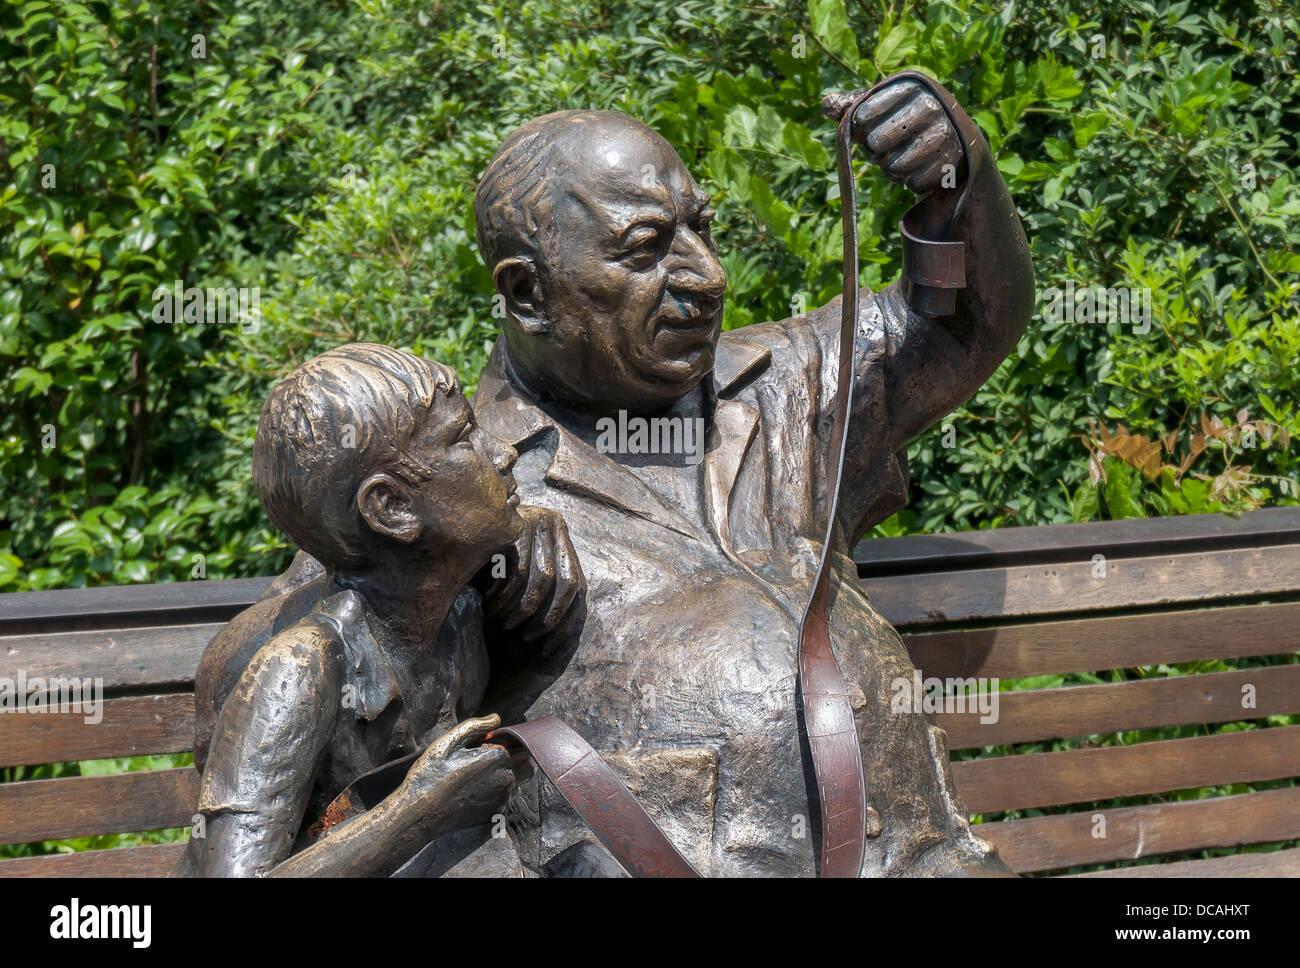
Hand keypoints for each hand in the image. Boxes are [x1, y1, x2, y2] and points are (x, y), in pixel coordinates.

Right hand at [398, 714, 515, 830]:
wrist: (420, 814)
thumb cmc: (431, 775)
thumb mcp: (448, 742)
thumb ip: (476, 726)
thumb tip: (497, 718)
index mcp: (496, 756)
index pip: (518, 741)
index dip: (505, 739)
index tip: (486, 743)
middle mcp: (505, 777)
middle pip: (524, 761)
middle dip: (512, 757)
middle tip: (483, 760)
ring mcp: (502, 797)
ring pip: (518, 779)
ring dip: (506, 774)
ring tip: (477, 776)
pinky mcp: (497, 812)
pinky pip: (506, 796)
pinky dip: (498, 791)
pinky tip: (475, 791)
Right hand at [483, 505, 584, 643]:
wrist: (457, 527)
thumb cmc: (492, 561)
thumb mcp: (523, 574)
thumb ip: (546, 591)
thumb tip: (571, 632)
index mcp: (563, 539)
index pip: (578, 587)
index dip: (568, 621)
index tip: (550, 648)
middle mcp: (555, 526)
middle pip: (568, 583)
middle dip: (548, 617)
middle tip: (527, 638)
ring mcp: (537, 521)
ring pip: (544, 578)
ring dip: (522, 607)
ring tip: (504, 623)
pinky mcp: (516, 525)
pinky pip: (519, 570)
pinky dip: (505, 593)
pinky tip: (490, 606)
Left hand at [849, 78, 963, 194]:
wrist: (953, 137)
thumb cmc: (905, 118)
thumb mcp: (881, 104)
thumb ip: (852, 104)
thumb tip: (826, 105)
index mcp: (910, 86)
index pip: (863, 114)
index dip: (859, 128)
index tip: (866, 127)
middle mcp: (930, 106)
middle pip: (877, 142)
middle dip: (875, 151)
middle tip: (884, 148)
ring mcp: (944, 134)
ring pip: (895, 166)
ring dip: (891, 169)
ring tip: (899, 158)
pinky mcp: (951, 162)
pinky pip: (913, 182)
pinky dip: (909, 181)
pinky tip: (916, 169)